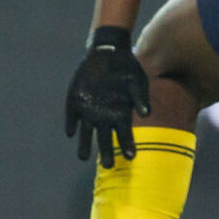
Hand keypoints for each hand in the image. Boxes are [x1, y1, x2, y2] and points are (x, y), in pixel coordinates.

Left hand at [65, 28, 151, 168]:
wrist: (106, 52)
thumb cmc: (126, 68)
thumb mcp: (136, 81)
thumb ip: (140, 98)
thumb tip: (146, 114)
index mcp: (120, 113)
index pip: (124, 135)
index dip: (127, 145)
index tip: (131, 157)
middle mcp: (104, 116)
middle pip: (105, 139)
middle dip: (107, 152)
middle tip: (109, 166)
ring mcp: (88, 110)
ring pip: (85, 133)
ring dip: (84, 145)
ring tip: (83, 157)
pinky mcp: (74, 102)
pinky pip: (72, 116)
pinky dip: (72, 124)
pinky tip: (72, 132)